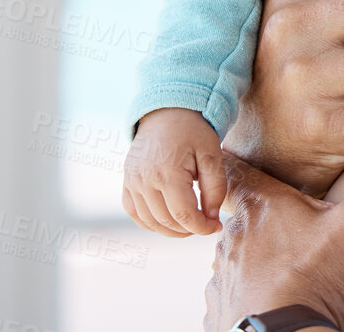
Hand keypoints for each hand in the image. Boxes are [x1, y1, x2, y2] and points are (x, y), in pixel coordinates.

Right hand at [124, 107, 225, 236]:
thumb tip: (211, 219)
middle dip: (189, 229)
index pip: (184, 215)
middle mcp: (145, 180)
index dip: (202, 227)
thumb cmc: (194, 132)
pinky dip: (151, 223)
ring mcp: (132, 182)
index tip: (216, 227)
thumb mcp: (213, 155)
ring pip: (150, 222)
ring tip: (190, 223)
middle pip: (167, 221)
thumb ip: (215, 189)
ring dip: (171, 230)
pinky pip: (135, 213)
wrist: (167, 112)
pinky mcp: (127, 182)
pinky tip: (169, 220)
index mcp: (168, 173)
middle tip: (206, 224)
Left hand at [205, 117, 343, 331]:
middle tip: (292, 215)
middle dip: (264, 214)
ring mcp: (225, 283)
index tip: (248, 153)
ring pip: (238, 257)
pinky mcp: (227, 317)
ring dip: (258, 256)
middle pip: (241, 215)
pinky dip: (256, 294)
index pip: (236, 168)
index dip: (242, 160)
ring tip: (290, 262)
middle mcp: (233, 241)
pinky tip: (280, 300)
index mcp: (261, 207)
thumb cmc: (315, 283)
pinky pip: (237, 297)